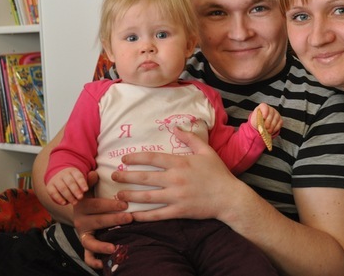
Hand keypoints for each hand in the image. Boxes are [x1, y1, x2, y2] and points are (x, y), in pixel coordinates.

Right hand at [46, 167, 87, 204]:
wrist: (59, 177)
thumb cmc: (75, 181)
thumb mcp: (82, 179)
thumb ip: (89, 179)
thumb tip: (94, 174)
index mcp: (73, 171)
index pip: (78, 176)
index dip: (82, 183)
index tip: (86, 190)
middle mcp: (64, 174)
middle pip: (70, 182)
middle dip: (75, 190)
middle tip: (81, 197)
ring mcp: (56, 179)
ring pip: (62, 187)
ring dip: (68, 196)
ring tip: (75, 202)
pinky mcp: (50, 186)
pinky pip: (53, 192)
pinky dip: (58, 198)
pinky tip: (64, 203)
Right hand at [73, 170, 132, 268]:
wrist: (78, 209)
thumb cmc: (91, 196)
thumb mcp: (89, 187)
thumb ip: (90, 180)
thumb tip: (94, 173)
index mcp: (82, 206)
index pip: (96, 205)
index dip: (110, 205)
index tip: (125, 204)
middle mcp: (80, 221)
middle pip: (97, 222)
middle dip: (114, 220)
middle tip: (130, 219)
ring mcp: (83, 234)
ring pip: (90, 242)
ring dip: (102, 246)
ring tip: (114, 247)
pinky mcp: (85, 244)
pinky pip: (87, 256)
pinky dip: (93, 261)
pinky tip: (103, 264)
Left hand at [112, 128, 240, 222]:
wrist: (229, 197)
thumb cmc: (218, 173)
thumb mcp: (206, 151)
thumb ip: (190, 138)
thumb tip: (175, 127)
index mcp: (181, 163)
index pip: (153, 158)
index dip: (136, 157)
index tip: (124, 158)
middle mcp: (175, 179)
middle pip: (145, 177)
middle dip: (126, 176)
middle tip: (114, 176)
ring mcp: (176, 197)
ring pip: (147, 197)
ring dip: (130, 195)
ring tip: (118, 195)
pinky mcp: (178, 212)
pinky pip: (156, 215)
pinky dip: (142, 216)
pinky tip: (131, 215)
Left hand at [255, 102, 282, 134]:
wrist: (260, 125)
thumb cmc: (257, 121)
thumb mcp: (255, 120)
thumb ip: (257, 120)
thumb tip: (261, 124)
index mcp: (263, 107)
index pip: (264, 106)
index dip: (265, 112)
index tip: (263, 118)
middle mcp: (270, 109)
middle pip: (271, 114)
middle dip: (268, 122)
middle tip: (266, 127)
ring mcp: (276, 114)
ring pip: (276, 119)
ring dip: (272, 126)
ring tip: (268, 131)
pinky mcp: (280, 119)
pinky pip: (280, 123)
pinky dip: (275, 128)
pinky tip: (272, 131)